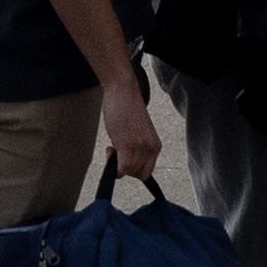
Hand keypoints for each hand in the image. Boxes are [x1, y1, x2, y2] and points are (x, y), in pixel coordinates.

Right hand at [97, 72, 165, 191]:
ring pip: (128, 172)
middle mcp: (150, 148)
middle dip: (124, 168)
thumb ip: (137, 149)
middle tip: (116, 152)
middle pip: (137, 174)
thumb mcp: (139, 133)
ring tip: (113, 146)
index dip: (133, 170)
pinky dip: (113, 167)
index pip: (147, 172)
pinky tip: (110, 150)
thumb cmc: (128, 109)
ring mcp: (140, 147)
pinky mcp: (127, 145)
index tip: (124, 162)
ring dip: (116, 164)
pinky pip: (122, 169)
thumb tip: (127, 164)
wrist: (123, 91)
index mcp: (155, 146)